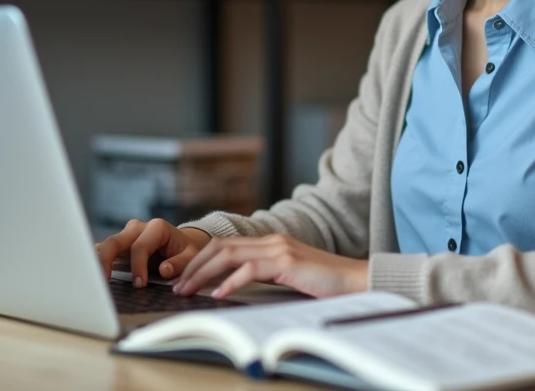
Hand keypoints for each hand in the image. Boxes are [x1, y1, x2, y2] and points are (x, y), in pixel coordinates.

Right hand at [95, 219, 211, 287]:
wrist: (182, 245)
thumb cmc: (186, 251)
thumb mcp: (191, 256)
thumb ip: (180, 263)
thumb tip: (164, 270)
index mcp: (156, 227)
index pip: (140, 246)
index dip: (137, 266)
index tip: (140, 285)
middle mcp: (137, 228)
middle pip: (114, 241)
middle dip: (106, 260)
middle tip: (103, 281)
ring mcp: (126, 235)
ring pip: (105, 245)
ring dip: (97, 262)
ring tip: (91, 279)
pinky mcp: (119, 246)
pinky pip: (104, 251)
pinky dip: (96, 262)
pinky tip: (91, 276)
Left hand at [173, 233, 367, 299]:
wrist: (357, 281)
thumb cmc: (325, 284)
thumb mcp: (289, 276)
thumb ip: (266, 275)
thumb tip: (233, 288)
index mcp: (271, 241)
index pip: (226, 244)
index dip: (201, 259)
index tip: (185, 277)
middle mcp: (272, 240)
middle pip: (221, 246)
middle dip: (194, 265)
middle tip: (177, 285)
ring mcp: (279, 248)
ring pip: (229, 255)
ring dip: (203, 273)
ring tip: (188, 290)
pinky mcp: (287, 262)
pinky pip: (250, 270)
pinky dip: (229, 282)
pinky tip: (218, 295)